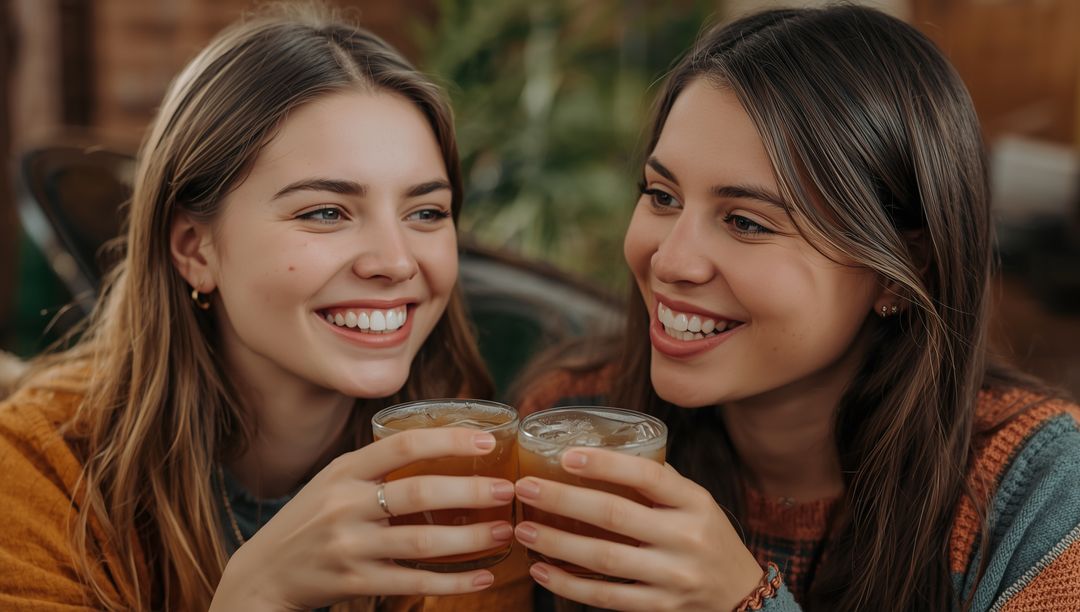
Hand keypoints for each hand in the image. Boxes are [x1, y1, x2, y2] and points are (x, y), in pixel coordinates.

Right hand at [210, 428, 514, 610]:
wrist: (263, 573)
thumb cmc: (311, 519)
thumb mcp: (333, 480)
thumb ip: (377, 465)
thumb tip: (442, 442)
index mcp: (344, 471)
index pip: (402, 445)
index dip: (448, 440)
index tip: (487, 442)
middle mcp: (345, 505)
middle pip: (418, 494)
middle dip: (469, 492)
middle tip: (506, 491)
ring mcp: (349, 546)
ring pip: (421, 543)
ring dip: (470, 539)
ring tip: (503, 532)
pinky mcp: (354, 582)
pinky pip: (413, 582)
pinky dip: (452, 581)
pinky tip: (482, 576)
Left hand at [513, 447, 764, 610]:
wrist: (740, 594)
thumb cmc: (707, 536)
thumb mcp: (696, 502)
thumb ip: (657, 480)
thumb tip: (600, 449)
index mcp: (695, 502)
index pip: (648, 476)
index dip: (606, 465)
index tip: (567, 456)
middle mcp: (685, 538)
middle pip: (615, 516)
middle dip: (563, 500)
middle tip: (525, 488)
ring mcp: (673, 576)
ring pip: (604, 559)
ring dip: (557, 543)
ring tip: (524, 529)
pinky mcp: (660, 607)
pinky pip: (606, 596)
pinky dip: (569, 585)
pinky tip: (542, 570)